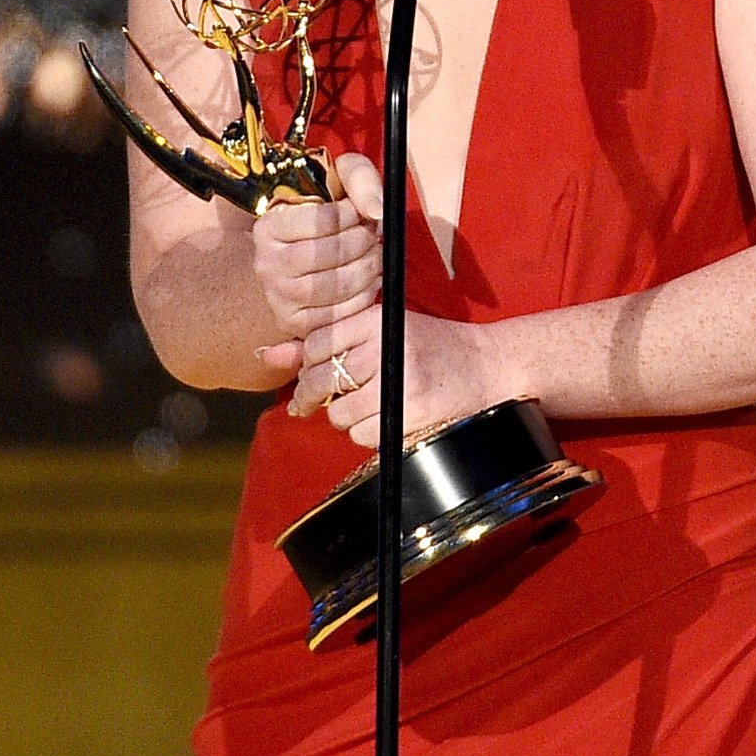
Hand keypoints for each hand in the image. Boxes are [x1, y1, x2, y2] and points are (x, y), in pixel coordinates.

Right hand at [247, 153, 386, 347]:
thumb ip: (359, 179)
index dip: (354, 215)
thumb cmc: (322, 214)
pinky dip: (363, 297)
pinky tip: (367, 280)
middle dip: (364, 243)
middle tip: (373, 236)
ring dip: (368, 269)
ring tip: (373, 255)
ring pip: (337, 286)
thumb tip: (376, 210)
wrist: (302, 252)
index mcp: (269, 227)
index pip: (323, 220)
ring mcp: (278, 297)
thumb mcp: (337, 180)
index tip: (362, 213)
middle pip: (332, 254)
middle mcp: (266, 264)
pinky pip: (339, 315)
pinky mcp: (294, 323)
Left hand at [284, 301, 496, 450]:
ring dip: (349, 417)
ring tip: (372, 404)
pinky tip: (389, 418)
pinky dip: (370, 433)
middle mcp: (386, 347)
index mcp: (376, 320)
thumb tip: (266, 355)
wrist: (488, 366)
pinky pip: (364, 435)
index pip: (317, 344)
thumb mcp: (382, 331)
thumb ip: (326, 342)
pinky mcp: (411, 413)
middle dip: (315, 398)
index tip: (314, 376)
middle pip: (323, 381)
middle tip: (320, 400)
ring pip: (341, 414)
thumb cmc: (429, 347)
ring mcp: (400, 382)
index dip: (309, 366)